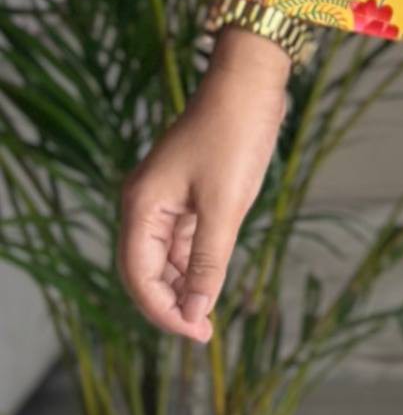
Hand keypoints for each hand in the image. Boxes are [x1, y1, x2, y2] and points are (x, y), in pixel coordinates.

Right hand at [117, 32, 289, 341]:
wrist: (251, 82)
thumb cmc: (235, 136)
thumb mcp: (226, 205)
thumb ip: (209, 260)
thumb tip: (197, 309)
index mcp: (142, 207)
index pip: (139, 276)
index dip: (163, 311)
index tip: (197, 332)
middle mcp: (145, 204)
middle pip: (148, 270)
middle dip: (173, 302)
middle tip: (206, 332)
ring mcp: (166, 197)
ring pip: (167, 256)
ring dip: (186, 284)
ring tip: (211, 313)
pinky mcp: (188, 190)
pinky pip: (184, 237)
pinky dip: (196, 260)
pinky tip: (215, 278)